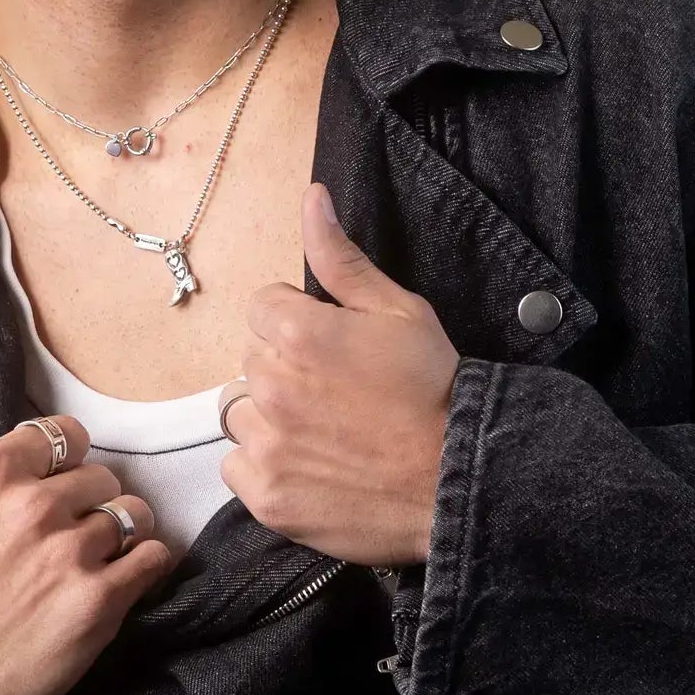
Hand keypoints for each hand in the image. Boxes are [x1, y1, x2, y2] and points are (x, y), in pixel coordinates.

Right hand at [0, 341, 176, 694]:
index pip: (66, 434)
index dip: (61, 465)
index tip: (46, 494)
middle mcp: (33, 506)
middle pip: (102, 474)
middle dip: (89, 502)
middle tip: (62, 538)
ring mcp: (70, 553)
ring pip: (132, 511)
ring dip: (121, 534)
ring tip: (90, 560)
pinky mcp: (102, 599)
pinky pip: (154, 556)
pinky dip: (144, 567)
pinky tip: (115, 582)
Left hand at [220, 182, 460, 568]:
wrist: (458, 477)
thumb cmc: (433, 390)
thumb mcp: (398, 310)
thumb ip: (341, 258)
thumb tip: (311, 198)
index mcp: (297, 334)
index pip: (262, 308)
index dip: (299, 321)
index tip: (332, 344)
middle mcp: (271, 387)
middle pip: (252, 359)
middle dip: (285, 365)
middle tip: (337, 389)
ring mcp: (266, 446)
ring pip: (240, 412)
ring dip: (270, 416)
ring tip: (323, 428)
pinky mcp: (267, 496)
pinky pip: (237, 467)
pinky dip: (265, 465)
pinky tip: (311, 463)